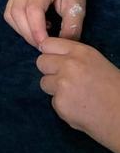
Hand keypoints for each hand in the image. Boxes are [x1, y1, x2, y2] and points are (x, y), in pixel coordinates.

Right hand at [5, 0, 85, 47]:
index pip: (33, 9)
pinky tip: (33, 26)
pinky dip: (18, 25)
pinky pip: (9, 13)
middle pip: (18, 12)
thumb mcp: (78, 8)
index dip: (36, 29)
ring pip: (10, 14)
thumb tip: (62, 45)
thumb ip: (71, 27)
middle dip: (28, 33)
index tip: (45, 44)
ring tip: (39, 36)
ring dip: (22, 31)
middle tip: (42, 45)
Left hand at [37, 37, 119, 152]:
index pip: (48, 44)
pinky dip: (63, 106)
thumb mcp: (97, 63)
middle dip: (50, 71)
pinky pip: (53, 101)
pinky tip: (80, 109)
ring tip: (76, 96)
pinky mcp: (60, 104)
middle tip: (65, 81)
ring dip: (55, 89)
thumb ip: (74, 57)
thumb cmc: (116, 91)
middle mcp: (69, 65)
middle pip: (41, 62)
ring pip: (44, 82)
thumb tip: (51, 55)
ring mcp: (62, 84)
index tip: (55, 60)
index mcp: (81, 52)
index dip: (50, 53)